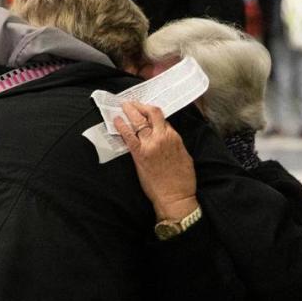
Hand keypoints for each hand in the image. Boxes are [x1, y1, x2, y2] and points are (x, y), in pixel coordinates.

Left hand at [114, 102, 198, 220]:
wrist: (175, 197)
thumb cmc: (182, 181)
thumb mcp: (184, 156)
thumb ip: (174, 144)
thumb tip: (167, 138)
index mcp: (174, 137)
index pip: (162, 119)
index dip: (152, 114)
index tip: (146, 112)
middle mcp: (162, 137)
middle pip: (151, 113)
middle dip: (141, 106)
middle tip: (132, 103)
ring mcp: (150, 145)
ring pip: (138, 121)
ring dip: (130, 111)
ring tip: (124, 106)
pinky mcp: (139, 154)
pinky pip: (128, 136)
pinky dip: (121, 126)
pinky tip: (116, 120)